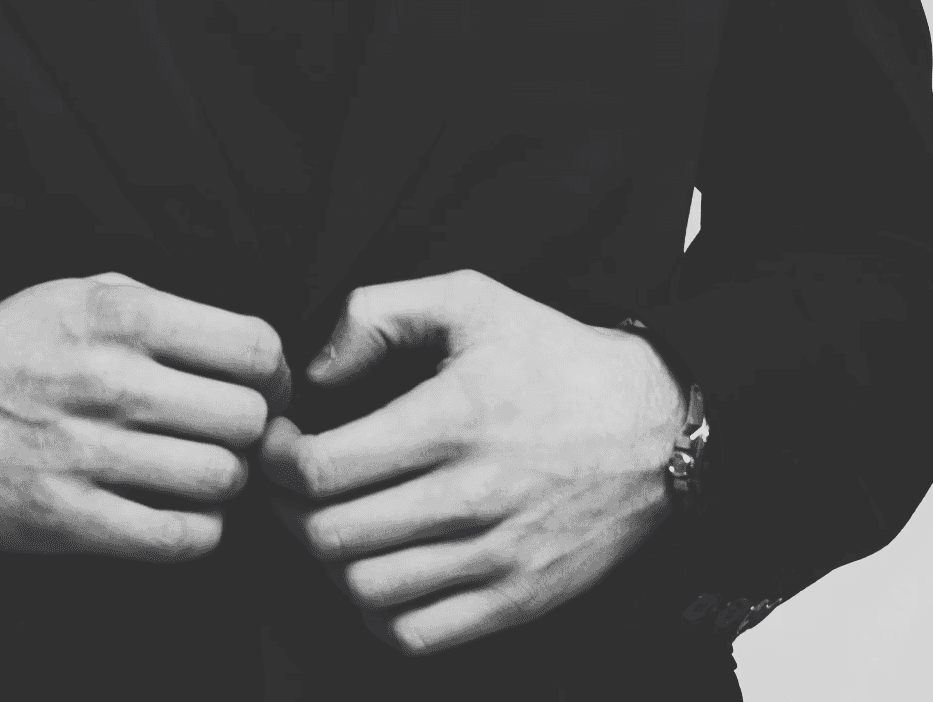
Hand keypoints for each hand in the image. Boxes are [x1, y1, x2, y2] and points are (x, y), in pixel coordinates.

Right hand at [0, 271, 289, 559]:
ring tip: (206, 470)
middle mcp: (107, 381)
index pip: (252, 346)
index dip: (275, 371)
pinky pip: (173, 537)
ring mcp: (85, 451)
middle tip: (236, 432)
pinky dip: (198, 533)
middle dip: (255, 429)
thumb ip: (169, 307)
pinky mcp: (65, 515)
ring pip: (218, 479)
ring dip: (227, 482)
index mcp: (121, 315)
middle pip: (245, 418)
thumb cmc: (29, 343)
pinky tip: (185, 512)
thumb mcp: (89, 292)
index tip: (265, 384)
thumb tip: (255, 347)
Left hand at [256, 270, 687, 655]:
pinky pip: (414, 635)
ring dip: (334, 561)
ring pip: (364, 589)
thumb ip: (377, 313)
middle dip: (292, 511)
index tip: (278, 445)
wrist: (655, 426)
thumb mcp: (470, 298)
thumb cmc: (553, 358)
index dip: (276, 461)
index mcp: (454, 418)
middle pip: (331, 536)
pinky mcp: (517, 599)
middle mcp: (473, 495)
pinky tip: (385, 569)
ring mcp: (497, 556)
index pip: (322, 469)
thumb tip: (315, 372)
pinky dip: (380, 612)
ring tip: (341, 523)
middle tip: (297, 486)